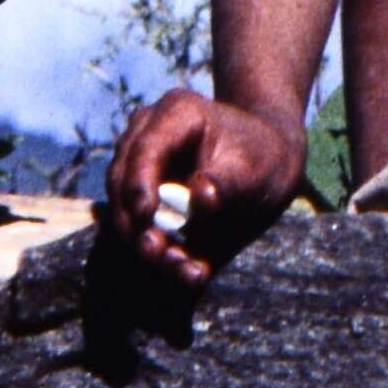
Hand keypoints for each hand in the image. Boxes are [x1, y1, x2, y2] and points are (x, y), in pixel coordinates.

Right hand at [101, 88, 305, 285]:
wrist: (266, 166)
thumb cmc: (261, 159)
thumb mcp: (254, 168)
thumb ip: (226, 183)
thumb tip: (201, 199)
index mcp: (176, 113)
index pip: (144, 148)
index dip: (139, 182)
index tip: (146, 215)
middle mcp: (147, 135)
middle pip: (121, 180)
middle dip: (135, 221)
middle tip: (157, 253)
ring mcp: (140, 166)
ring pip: (124, 207)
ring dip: (145, 242)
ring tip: (180, 269)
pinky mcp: (143, 198)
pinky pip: (140, 228)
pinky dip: (162, 252)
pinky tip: (189, 274)